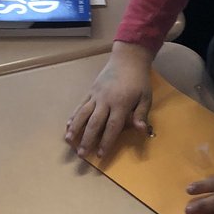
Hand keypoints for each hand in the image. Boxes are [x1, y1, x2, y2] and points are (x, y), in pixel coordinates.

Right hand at [65, 42, 153, 158]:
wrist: (127, 59)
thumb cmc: (139, 80)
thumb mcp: (146, 97)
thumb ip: (141, 114)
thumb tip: (141, 130)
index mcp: (120, 104)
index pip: (112, 127)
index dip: (106, 142)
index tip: (100, 154)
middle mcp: (105, 101)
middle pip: (94, 123)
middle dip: (87, 140)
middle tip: (81, 154)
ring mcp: (96, 95)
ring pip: (83, 114)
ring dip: (75, 128)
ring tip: (69, 141)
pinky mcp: (90, 91)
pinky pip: (80, 105)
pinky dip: (74, 116)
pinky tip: (68, 125)